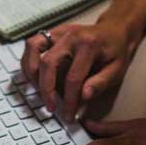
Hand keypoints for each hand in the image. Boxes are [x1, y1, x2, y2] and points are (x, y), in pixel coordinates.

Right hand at [20, 21, 141, 120]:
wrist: (115, 30)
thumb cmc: (116, 51)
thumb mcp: (117, 70)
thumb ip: (100, 83)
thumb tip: (83, 97)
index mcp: (89, 44)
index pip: (73, 77)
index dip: (69, 100)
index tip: (68, 114)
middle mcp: (71, 35)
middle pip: (48, 62)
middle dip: (46, 89)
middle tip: (50, 107)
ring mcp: (60, 31)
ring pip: (33, 47)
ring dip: (31, 72)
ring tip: (37, 90)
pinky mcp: (52, 32)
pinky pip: (32, 44)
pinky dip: (28, 61)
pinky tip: (35, 77)